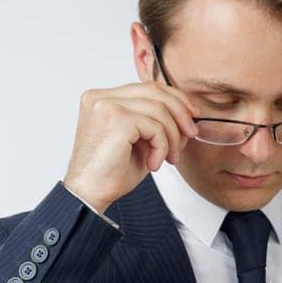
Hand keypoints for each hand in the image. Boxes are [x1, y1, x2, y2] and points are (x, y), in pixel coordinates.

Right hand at [62, 81, 202, 213]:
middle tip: (191, 133)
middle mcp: (101, 97)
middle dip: (180, 112)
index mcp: (103, 98)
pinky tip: (153, 164)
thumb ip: (158, 124)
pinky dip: (162, 147)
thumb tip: (188, 117)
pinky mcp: (115, 119)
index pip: (146, 87)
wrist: (89, 195)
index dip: (174, 98)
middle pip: (154, 91)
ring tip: (169, 158)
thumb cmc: (110, 173)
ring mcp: (106, 105)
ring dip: (172, 137)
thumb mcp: (141, 142)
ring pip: (158, 110)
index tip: (191, 116)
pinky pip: (155, 127)